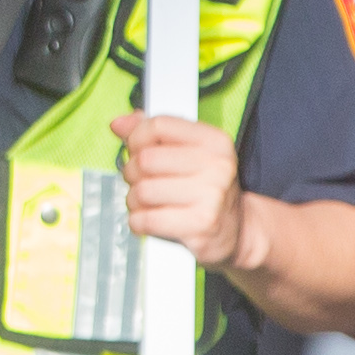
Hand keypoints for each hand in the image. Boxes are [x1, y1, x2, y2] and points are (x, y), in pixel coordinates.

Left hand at [118, 109, 251, 273]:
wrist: (235, 230)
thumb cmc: (205, 189)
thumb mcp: (187, 154)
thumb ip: (152, 135)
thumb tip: (119, 124)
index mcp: (214, 141)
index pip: (158, 126)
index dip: (135, 138)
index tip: (136, 150)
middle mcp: (217, 165)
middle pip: (145, 159)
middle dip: (132, 173)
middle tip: (141, 181)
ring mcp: (211, 196)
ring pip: (141, 191)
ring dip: (134, 200)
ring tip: (147, 203)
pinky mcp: (201, 224)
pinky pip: (146, 219)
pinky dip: (138, 222)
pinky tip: (149, 220)